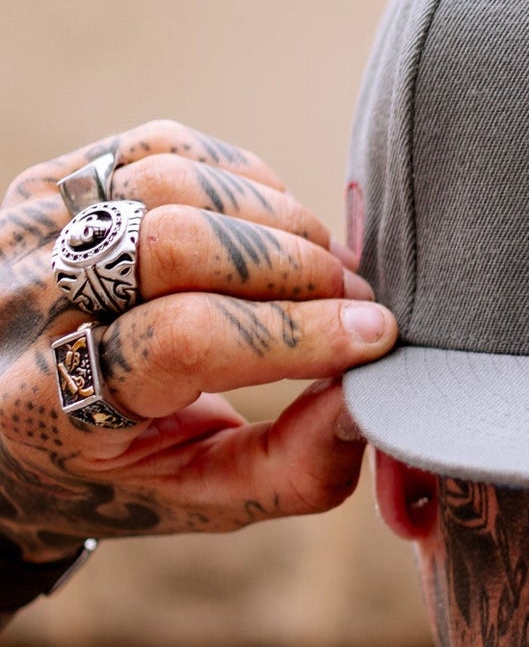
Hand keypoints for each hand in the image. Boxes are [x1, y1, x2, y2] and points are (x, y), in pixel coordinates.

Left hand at [0, 121, 396, 562]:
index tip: (374, 337)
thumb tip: (367, 397)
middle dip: (293, 266)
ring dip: (277, 218)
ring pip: (174, 180)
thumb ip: (296, 469)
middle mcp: (23, 306)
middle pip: (175, 242)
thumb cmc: (123, 472)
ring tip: (323, 267)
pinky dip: (244, 177)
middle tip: (355, 300)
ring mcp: (28, 232)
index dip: (296, 332)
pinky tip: (274, 228)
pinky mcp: (52, 185)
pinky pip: (163, 145)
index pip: (185, 339)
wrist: (14, 428)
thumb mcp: (206, 501)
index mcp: (47, 408)